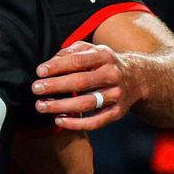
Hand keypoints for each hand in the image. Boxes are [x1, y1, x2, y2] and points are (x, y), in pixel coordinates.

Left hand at [30, 40, 145, 130]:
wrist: (137, 78)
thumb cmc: (103, 63)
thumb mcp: (91, 50)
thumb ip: (71, 52)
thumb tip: (50, 62)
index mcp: (104, 56)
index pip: (78, 61)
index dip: (58, 66)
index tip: (39, 71)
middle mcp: (112, 75)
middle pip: (81, 82)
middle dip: (56, 86)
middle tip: (36, 89)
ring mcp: (116, 95)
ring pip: (87, 103)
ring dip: (61, 106)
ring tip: (41, 106)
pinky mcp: (117, 112)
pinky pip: (96, 121)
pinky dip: (77, 123)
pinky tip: (59, 120)